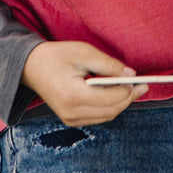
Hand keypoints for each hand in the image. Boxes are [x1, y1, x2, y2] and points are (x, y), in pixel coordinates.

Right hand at [21, 40, 145, 125]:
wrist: (30, 67)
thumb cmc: (56, 56)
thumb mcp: (84, 52)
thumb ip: (109, 65)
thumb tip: (131, 75)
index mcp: (72, 95)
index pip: (110, 99)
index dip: (127, 90)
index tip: (140, 80)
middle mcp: (71, 112)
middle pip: (111, 111)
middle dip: (129, 98)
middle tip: (142, 86)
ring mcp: (70, 119)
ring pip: (107, 116)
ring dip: (121, 103)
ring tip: (132, 88)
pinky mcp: (71, 119)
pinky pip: (98, 117)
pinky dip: (110, 107)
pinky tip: (116, 94)